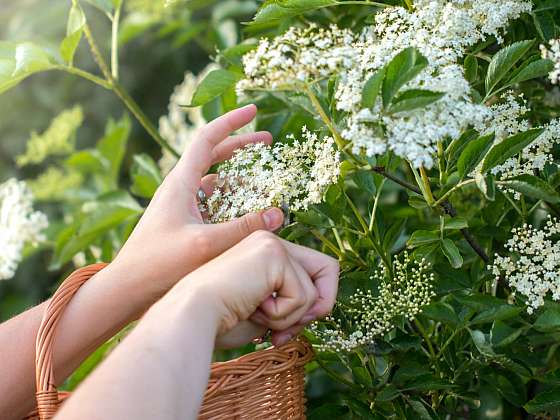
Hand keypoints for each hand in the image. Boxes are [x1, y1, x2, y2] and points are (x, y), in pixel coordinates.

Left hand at [112, 105, 284, 308]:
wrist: (127, 288)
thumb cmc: (158, 265)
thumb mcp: (206, 244)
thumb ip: (244, 228)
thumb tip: (280, 213)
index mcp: (180, 182)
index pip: (208, 138)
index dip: (232, 121)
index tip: (254, 110)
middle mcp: (181, 188)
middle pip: (215, 155)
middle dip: (242, 146)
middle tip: (268, 142)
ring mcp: (183, 206)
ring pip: (217, 183)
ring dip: (242, 182)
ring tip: (268, 190)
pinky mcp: (185, 223)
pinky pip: (214, 205)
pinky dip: (233, 204)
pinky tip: (249, 215)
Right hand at [178, 230, 339, 346]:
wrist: (191, 318)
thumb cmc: (219, 321)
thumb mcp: (266, 314)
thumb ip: (293, 304)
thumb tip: (323, 306)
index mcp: (265, 254)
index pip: (313, 272)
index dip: (310, 306)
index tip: (283, 332)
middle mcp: (271, 241)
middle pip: (328, 271)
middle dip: (315, 309)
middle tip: (283, 331)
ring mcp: (272, 244)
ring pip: (313, 292)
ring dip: (289, 318)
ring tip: (256, 314)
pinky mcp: (273, 253)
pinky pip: (303, 296)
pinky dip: (283, 316)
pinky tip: (254, 308)